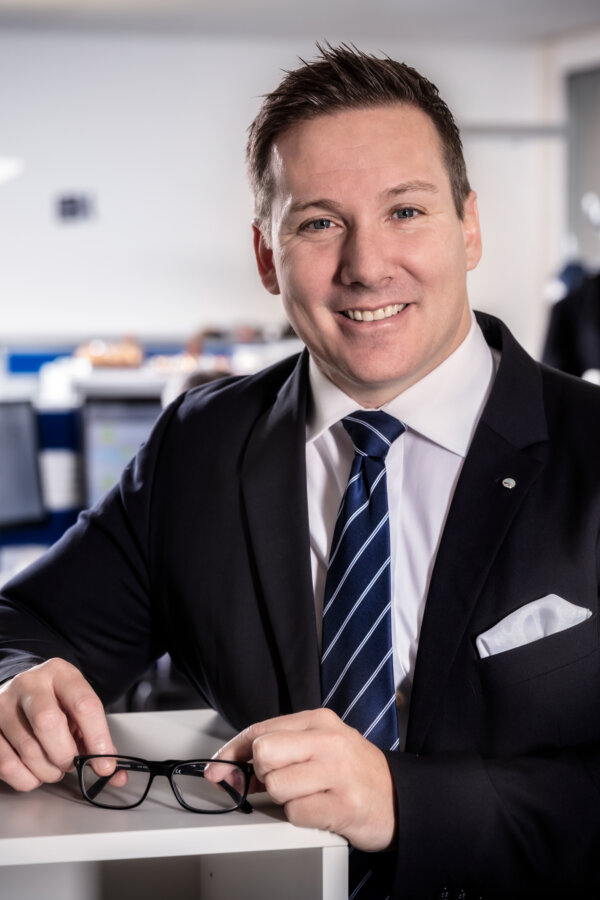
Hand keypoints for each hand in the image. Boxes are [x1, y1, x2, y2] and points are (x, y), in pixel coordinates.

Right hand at [0, 658, 115, 791]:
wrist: (22, 691)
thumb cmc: (55, 703)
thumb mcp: (78, 709)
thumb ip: (97, 739)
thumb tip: (116, 776)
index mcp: (60, 673)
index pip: (83, 704)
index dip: (98, 739)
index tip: (105, 764)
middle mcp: (29, 684)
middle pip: (49, 723)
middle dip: (65, 754)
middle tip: (70, 763)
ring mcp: (3, 705)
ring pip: (28, 749)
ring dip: (48, 771)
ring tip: (54, 767)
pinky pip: (6, 764)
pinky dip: (26, 779)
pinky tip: (34, 771)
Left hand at [213, 707, 396, 851]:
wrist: (400, 799)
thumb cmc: (352, 772)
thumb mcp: (319, 745)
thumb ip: (279, 747)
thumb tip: (228, 767)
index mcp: (318, 720)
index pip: (259, 729)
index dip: (232, 753)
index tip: (219, 769)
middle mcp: (328, 740)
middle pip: (264, 753)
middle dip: (264, 774)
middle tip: (286, 781)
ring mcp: (338, 771)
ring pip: (276, 785)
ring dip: (285, 799)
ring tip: (310, 795)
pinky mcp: (344, 804)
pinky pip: (295, 814)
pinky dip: (301, 818)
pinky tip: (320, 810)